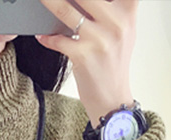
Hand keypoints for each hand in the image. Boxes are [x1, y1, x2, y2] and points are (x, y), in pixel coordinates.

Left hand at [34, 0, 137, 123]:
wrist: (112, 99)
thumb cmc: (113, 63)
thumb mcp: (122, 29)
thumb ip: (112, 7)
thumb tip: (83, 0)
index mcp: (128, 10)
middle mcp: (117, 22)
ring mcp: (100, 39)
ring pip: (67, 10)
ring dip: (49, 2)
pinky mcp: (84, 56)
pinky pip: (58, 39)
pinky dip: (47, 37)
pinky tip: (42, 35)